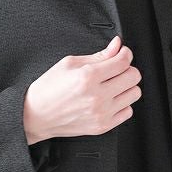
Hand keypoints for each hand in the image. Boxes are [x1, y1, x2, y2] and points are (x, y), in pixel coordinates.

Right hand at [23, 35, 141, 143]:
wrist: (36, 115)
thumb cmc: (49, 89)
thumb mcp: (69, 63)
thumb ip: (99, 55)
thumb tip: (117, 45)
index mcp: (88, 77)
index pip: (123, 61)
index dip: (125, 53)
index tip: (122, 53)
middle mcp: (97, 96)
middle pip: (133, 76)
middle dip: (127, 69)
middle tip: (116, 69)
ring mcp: (101, 113)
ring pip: (134, 93)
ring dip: (126, 86)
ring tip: (113, 85)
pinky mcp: (103, 126)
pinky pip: (128, 111)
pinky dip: (122, 103)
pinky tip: (110, 99)